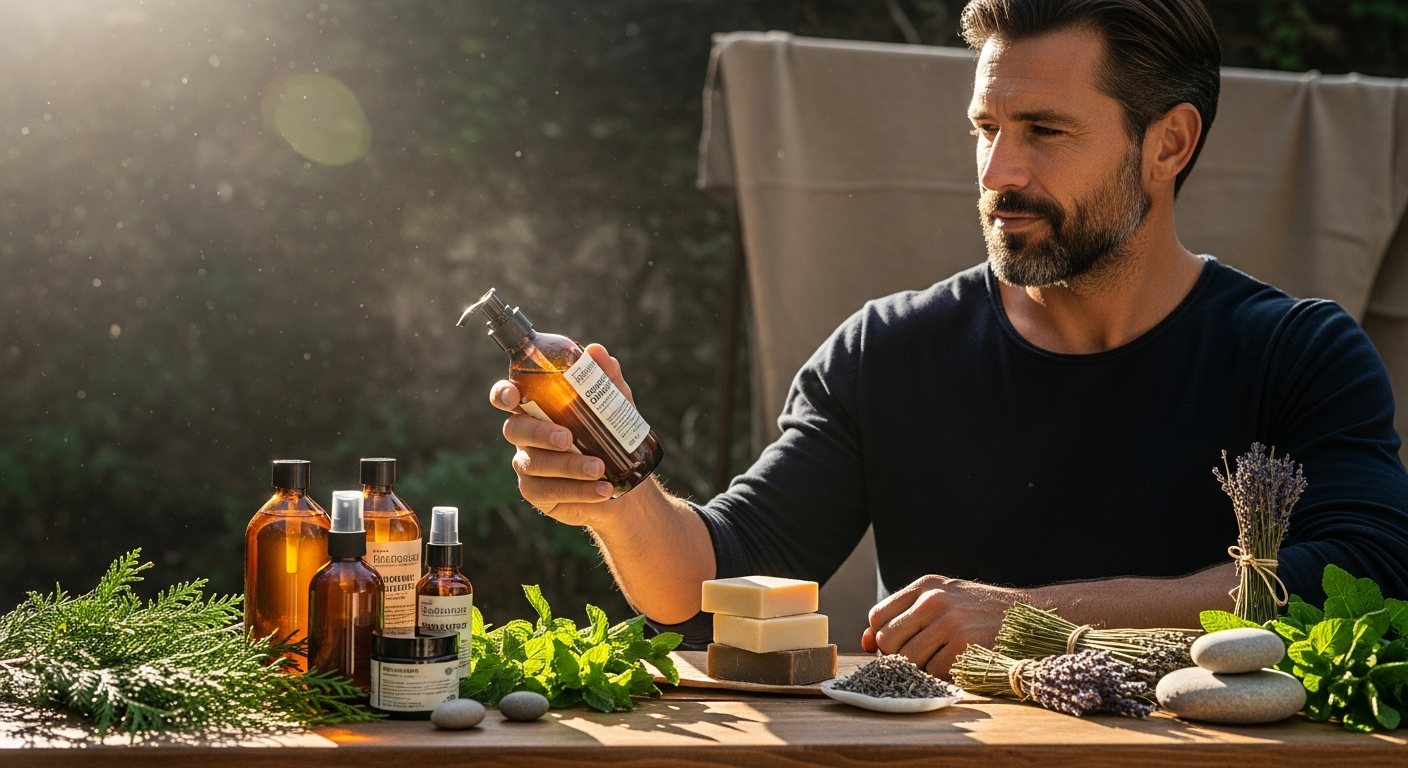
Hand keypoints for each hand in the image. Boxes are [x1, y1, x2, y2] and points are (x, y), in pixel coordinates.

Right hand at [490, 344, 633, 525]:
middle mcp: (526, 436)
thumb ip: (605, 378)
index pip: (507, 397)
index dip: (503, 394)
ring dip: (568, 466)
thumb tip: (595, 351)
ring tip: (600, 469)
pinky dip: (578, 491)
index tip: (513, 397)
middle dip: (540, 433)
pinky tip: (602, 490)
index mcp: (536, 408)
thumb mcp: (615, 405)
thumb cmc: (611, 435)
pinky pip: (549, 491)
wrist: (623, 481)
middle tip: (568, 439)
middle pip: (515, 431)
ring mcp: (529, 465)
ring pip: (534, 464)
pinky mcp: (538, 492)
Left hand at [861, 575, 1020, 677]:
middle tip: (918, 656)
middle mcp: (933, 600)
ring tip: (937, 660)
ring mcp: (949, 623)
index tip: (896, 646)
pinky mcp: (965, 646)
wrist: (1026, 616)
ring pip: (906, 658)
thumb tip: (864, 641)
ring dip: (918, 668)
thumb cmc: (978, 611)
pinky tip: (954, 665)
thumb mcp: (941, 600)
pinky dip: (939, 676)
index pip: (877, 616)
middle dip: (896, 655)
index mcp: (925, 586)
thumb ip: (904, 616)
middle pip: (886, 640)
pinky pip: (932, 671)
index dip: (880, 637)